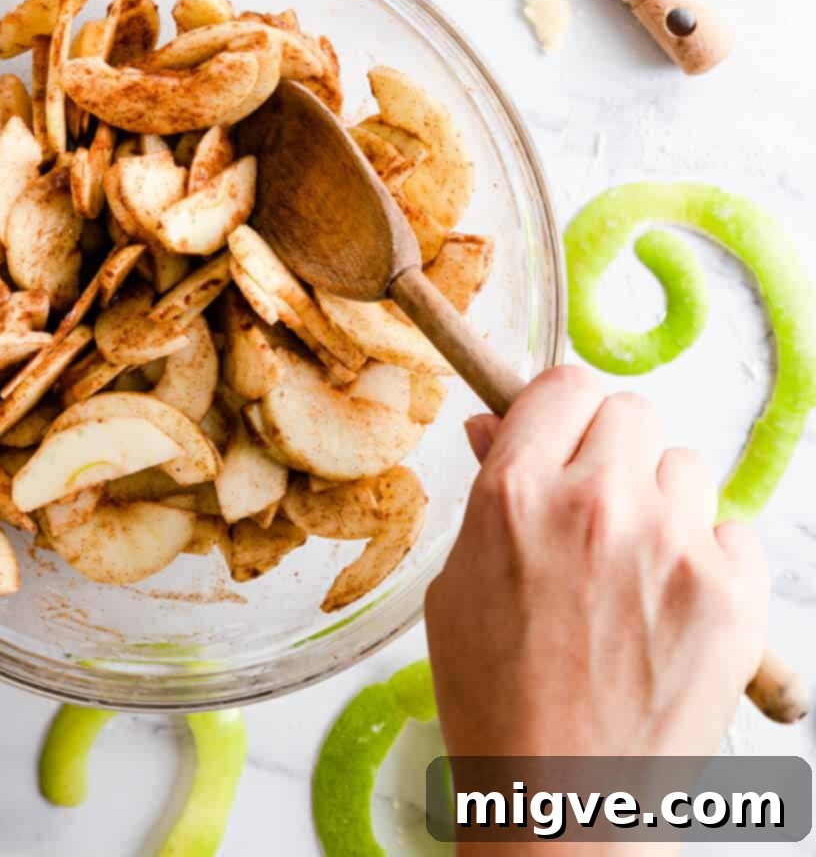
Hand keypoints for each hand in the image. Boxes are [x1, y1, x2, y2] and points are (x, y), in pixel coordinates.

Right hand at [425, 366, 768, 758]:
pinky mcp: (732, 595)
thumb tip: (496, 427)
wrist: (564, 807)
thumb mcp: (456, 587)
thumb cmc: (499, 703)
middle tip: (600, 514)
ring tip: (637, 575)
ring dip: (665, 505)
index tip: (566, 439)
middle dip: (615, 453)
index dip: (564, 412)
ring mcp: (672, 547)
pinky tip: (676, 610)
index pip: (564, 385)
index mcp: (516, 494)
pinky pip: (735, 533)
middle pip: (631, 414)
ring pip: (686, 469)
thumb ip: (489, 497)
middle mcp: (597, 504)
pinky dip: (713, 562)